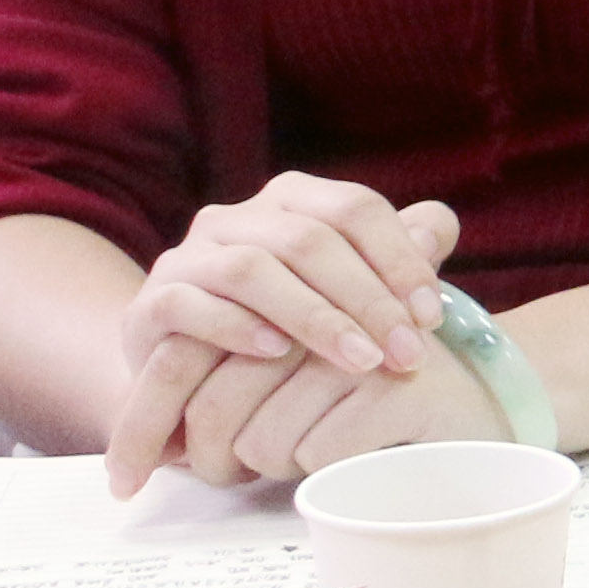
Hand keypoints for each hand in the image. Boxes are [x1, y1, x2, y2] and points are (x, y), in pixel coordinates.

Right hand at [102, 174, 463, 496]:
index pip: (356, 209)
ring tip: (361, 361)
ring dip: (315, 318)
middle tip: (408, 354)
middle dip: (369, 299)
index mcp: (290, 201)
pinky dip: (236, 327)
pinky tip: (277, 354)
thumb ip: (390, 261)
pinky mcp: (150, 303)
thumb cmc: (284, 336)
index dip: (401, 259)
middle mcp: (236, 218)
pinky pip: (190, 304)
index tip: (432, 318)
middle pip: (311, 239)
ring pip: (253, 268)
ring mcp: (188, 257)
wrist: (187, 386)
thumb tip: (439, 230)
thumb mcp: (343, 299)